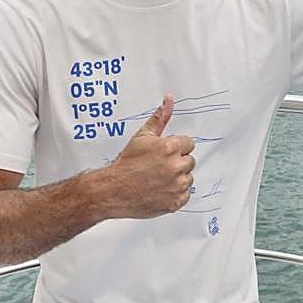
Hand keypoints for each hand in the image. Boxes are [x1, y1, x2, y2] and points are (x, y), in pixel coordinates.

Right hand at [102, 95, 194, 218]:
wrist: (113, 190)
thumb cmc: (126, 164)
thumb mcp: (142, 137)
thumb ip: (160, 118)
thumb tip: (169, 100)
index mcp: (169, 148)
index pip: (188, 144)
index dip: (176, 148)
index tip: (164, 154)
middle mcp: (175, 166)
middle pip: (189, 161)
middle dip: (177, 162)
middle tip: (158, 167)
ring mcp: (177, 186)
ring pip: (188, 178)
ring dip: (177, 178)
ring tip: (157, 179)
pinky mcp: (176, 202)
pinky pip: (184, 195)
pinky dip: (175, 194)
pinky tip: (160, 190)